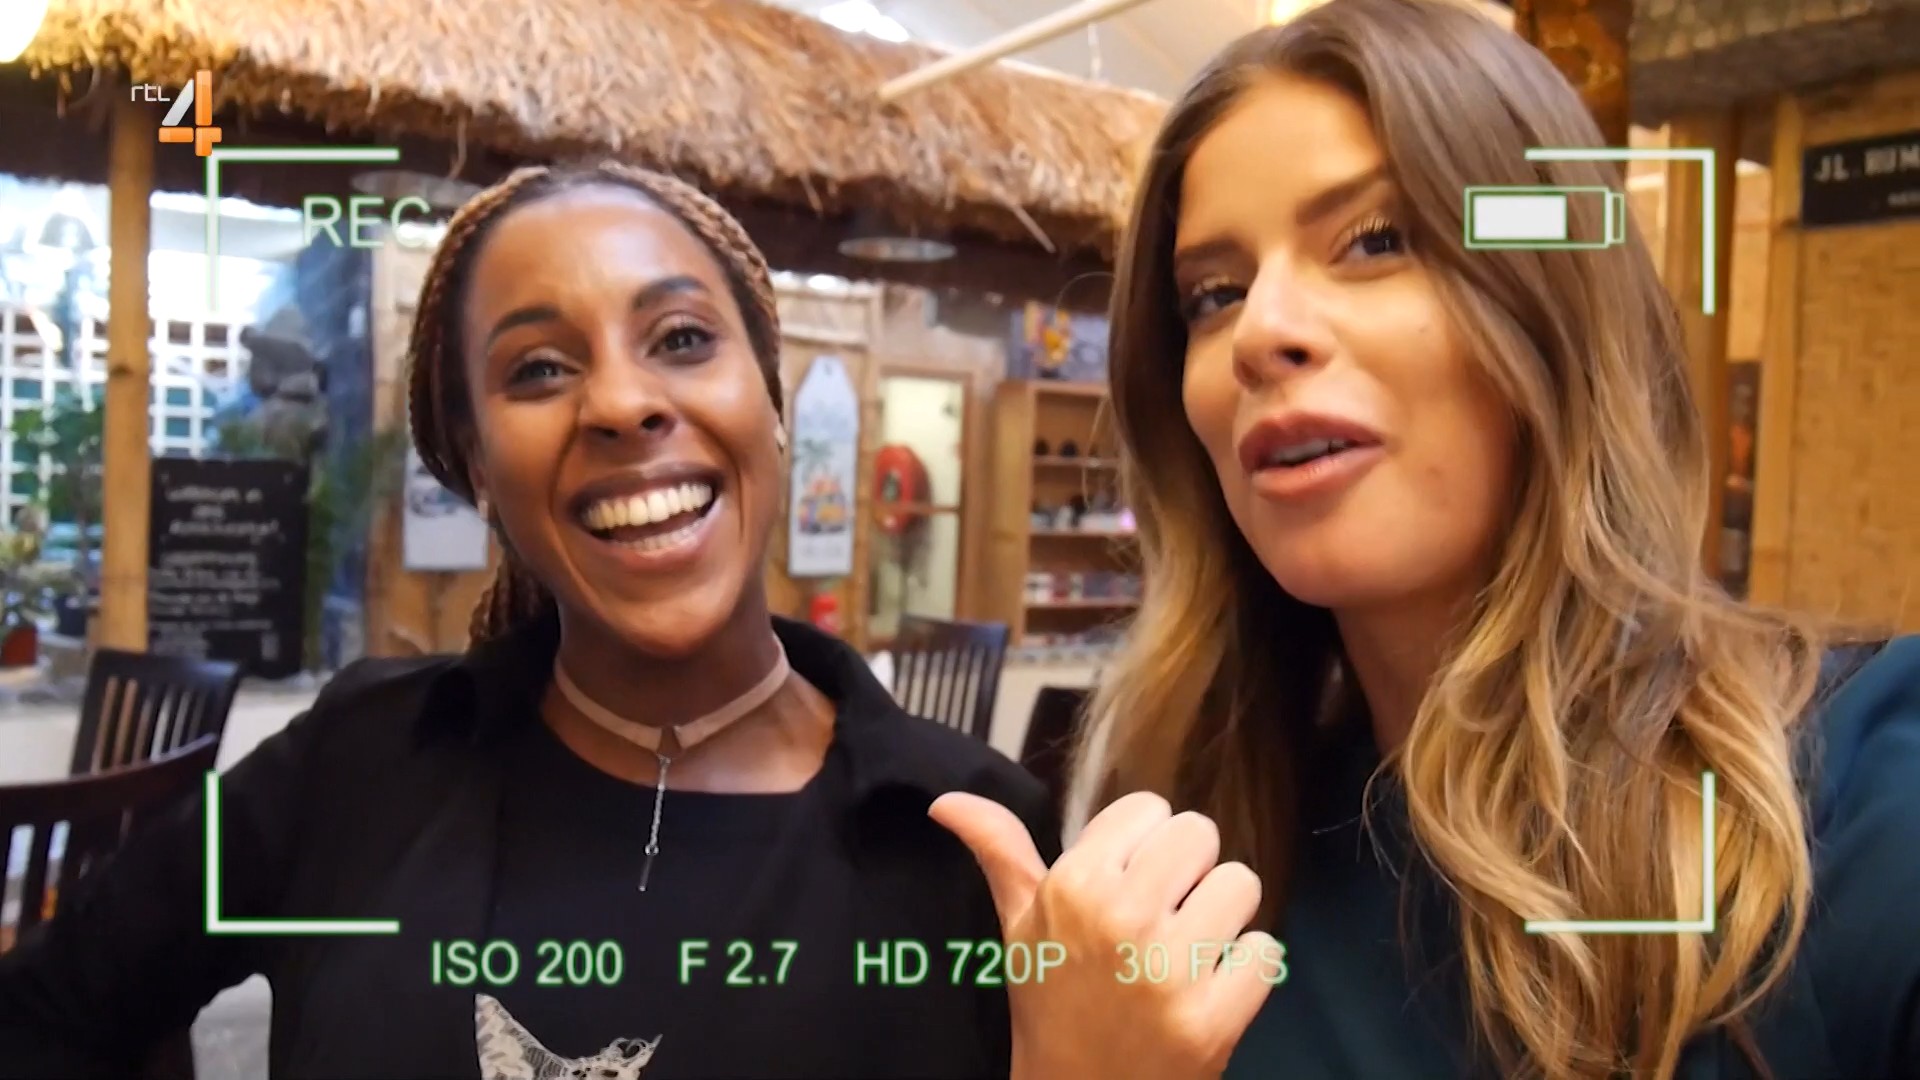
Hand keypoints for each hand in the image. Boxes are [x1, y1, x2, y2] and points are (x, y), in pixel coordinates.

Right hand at [930, 791, 1278, 1079]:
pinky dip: (1247, 972)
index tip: (1127, 886)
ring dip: (1223, 919)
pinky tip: (1208, 991)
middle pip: (1200, 834)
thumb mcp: (1019, 927)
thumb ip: (999, 852)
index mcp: (1073, 885)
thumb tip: (946, 799)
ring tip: (1187, 953)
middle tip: (1163, 918)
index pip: (1149, 807)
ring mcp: (1168, 971)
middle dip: (1188, 872)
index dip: (1144, 845)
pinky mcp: (1211, 1019)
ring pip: (1241, 884)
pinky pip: (1266, 950)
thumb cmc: (1051, 1004)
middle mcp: (1121, 917)